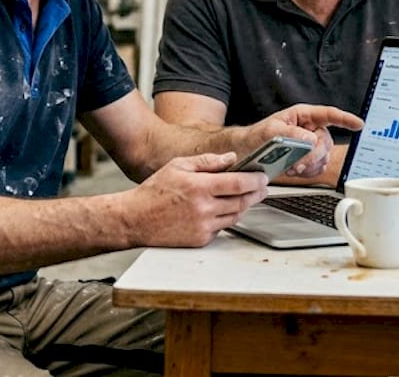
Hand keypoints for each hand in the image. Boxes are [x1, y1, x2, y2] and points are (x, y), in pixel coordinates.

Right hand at [127, 152, 268, 246]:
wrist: (135, 220)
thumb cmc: (154, 191)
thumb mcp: (179, 166)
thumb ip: (207, 161)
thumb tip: (231, 158)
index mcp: (199, 187)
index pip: (238, 182)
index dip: (255, 180)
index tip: (263, 177)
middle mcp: (204, 208)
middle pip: (242, 201)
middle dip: (256, 193)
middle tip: (262, 188)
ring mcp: (203, 226)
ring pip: (235, 215)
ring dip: (244, 205)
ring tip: (245, 196)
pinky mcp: (200, 240)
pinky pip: (222, 227)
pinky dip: (226, 218)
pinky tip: (222, 209)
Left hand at [246, 104, 362, 178]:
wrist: (246, 152)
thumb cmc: (257, 135)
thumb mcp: (270, 130)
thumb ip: (290, 132)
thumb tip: (309, 138)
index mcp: (303, 116)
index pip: (329, 115)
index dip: (345, 119)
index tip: (358, 124)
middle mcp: (310, 130)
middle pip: (325, 142)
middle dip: (312, 155)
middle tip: (298, 163)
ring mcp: (310, 146)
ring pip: (323, 157)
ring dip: (309, 165)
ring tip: (292, 167)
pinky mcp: (307, 160)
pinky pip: (318, 168)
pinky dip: (307, 172)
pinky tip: (294, 170)